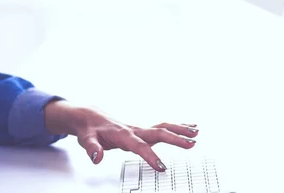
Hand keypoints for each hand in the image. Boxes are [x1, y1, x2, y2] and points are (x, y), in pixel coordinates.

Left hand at [44, 101, 197, 171]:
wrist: (89, 116)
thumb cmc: (89, 129)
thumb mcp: (86, 139)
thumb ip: (92, 149)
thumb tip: (97, 158)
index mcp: (122, 134)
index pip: (139, 146)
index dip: (150, 156)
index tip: (162, 167)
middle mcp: (133, 130)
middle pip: (157, 133)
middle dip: (175, 138)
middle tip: (191, 144)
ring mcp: (139, 129)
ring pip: (162, 127)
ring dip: (180, 129)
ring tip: (196, 132)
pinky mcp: (141, 130)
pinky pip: (161, 127)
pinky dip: (176, 127)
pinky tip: (189, 127)